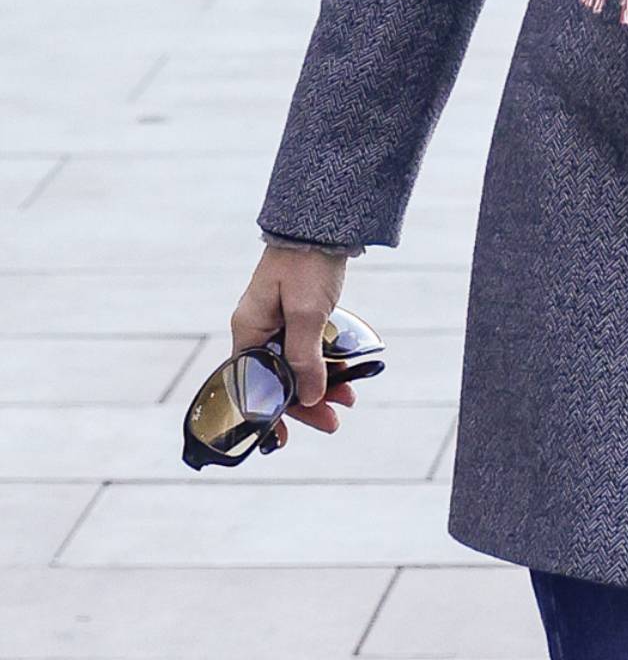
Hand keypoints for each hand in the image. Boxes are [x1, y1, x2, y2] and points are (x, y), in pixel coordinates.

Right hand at [230, 246, 353, 440]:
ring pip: (295, 365)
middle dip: (304, 403)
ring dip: (320, 385)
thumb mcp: (307, 313)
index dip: (269, 412)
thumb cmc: (308, 263)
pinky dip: (325, 363)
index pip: (252, 385)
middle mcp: (258, 328)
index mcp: (248, 329)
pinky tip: (347, 376)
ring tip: (347, 401)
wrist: (324, 221)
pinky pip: (307, 348)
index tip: (283, 439)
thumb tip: (308, 398)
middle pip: (276, 379)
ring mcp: (278, 320)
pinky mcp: (298, 313)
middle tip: (333, 422)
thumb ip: (305, 357)